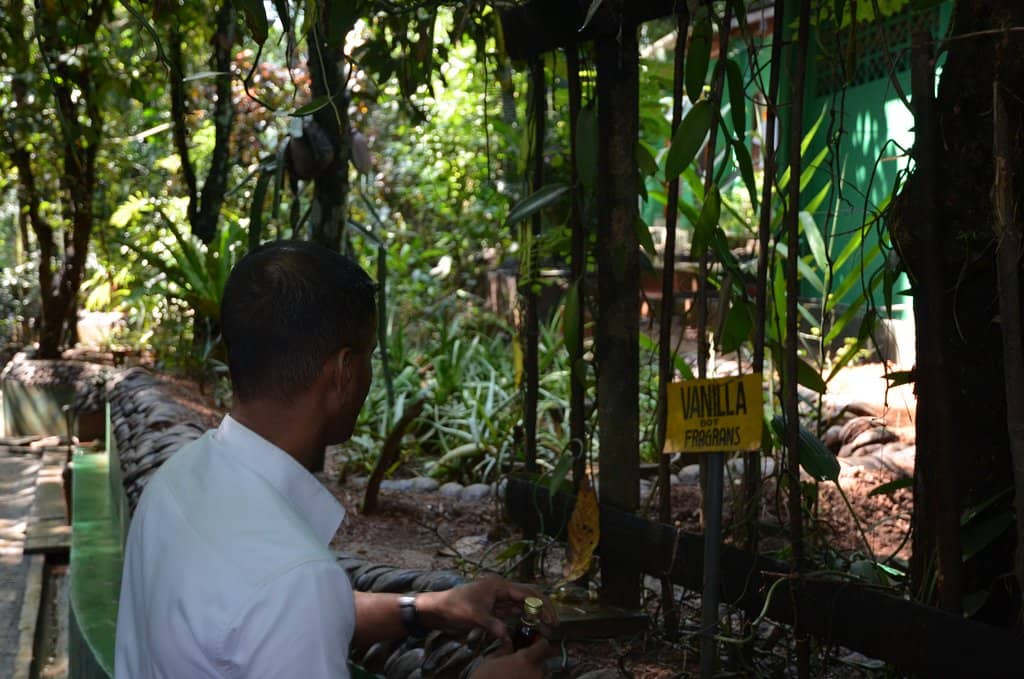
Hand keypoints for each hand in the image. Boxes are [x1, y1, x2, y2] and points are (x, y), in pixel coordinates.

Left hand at [417, 575, 556, 641]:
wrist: (438, 609)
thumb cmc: (455, 606)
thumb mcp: (475, 616)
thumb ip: (494, 626)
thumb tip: (509, 638)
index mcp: (499, 585)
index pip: (527, 593)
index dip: (541, 606)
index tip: (551, 619)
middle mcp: (502, 589)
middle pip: (529, 596)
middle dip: (543, 609)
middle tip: (554, 624)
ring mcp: (498, 599)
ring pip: (522, 605)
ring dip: (534, 615)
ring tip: (547, 628)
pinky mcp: (494, 608)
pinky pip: (513, 612)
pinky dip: (523, 619)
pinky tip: (531, 628)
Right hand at [470, 638, 553, 678]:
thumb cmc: (485, 677)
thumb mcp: (491, 659)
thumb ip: (504, 649)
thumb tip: (508, 641)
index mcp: (526, 659)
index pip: (544, 646)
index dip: (540, 642)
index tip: (534, 642)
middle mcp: (535, 672)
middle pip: (544, 662)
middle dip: (536, 660)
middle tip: (524, 660)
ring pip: (542, 675)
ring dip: (534, 672)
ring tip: (520, 673)